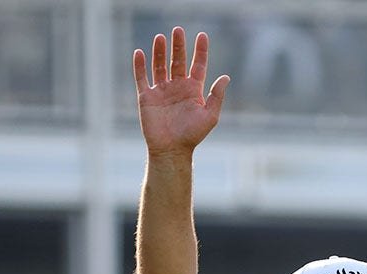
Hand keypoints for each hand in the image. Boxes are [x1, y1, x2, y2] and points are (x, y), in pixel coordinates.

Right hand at [133, 27, 229, 157]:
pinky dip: (140, 65)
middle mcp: (178, 87)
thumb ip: (216, 95)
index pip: (198, 65)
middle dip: (178, 46)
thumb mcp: (210, 115)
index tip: (202, 35)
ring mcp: (161, 91)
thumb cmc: (193, 135)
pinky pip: (142, 77)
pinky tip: (140, 52)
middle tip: (177, 30)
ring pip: (160, 65)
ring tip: (161, 37)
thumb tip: (226, 76)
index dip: (200, 50)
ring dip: (160, 51)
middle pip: (177, 61)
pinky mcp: (147, 96)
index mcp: (193, 90)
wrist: (172, 149)